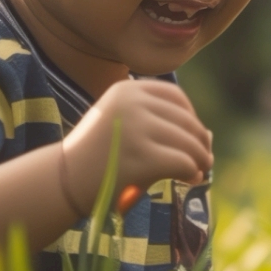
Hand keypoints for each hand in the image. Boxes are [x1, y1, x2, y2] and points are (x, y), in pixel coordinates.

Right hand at [60, 79, 211, 213]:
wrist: (62, 181)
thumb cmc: (96, 157)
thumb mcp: (121, 124)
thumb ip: (157, 123)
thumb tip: (208, 137)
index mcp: (127, 89)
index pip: (175, 97)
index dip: (190, 117)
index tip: (191, 135)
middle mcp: (133, 103)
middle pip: (186, 120)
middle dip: (199, 141)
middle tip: (204, 158)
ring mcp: (137, 128)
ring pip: (189, 142)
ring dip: (200, 158)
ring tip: (199, 169)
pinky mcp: (142, 156)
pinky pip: (183, 162)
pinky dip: (191, 171)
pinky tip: (190, 178)